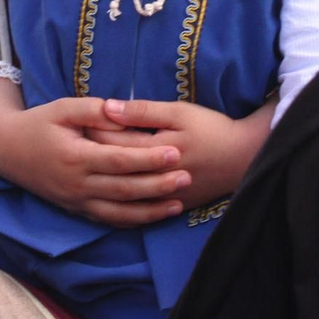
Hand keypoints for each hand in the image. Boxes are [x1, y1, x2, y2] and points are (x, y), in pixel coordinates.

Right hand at [0, 81, 190, 225]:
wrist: (6, 150)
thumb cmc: (38, 123)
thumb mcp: (62, 108)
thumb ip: (92, 110)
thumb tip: (120, 109)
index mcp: (75, 157)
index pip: (120, 161)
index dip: (149, 158)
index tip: (175, 152)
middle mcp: (77, 185)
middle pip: (125, 190)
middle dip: (158, 185)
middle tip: (187, 177)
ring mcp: (76, 202)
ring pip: (119, 212)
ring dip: (150, 210)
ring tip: (178, 203)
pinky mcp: (76, 210)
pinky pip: (107, 220)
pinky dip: (132, 221)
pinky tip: (153, 216)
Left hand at [91, 98, 274, 209]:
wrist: (245, 158)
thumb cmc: (212, 129)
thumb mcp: (179, 112)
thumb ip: (142, 112)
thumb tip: (108, 107)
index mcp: (154, 152)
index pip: (112, 142)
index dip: (92, 132)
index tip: (76, 123)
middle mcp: (155, 179)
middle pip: (114, 167)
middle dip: (92, 154)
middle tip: (73, 143)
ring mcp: (163, 197)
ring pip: (123, 190)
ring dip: (103, 178)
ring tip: (87, 165)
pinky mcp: (172, 206)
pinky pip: (139, 210)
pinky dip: (121, 202)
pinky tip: (106, 194)